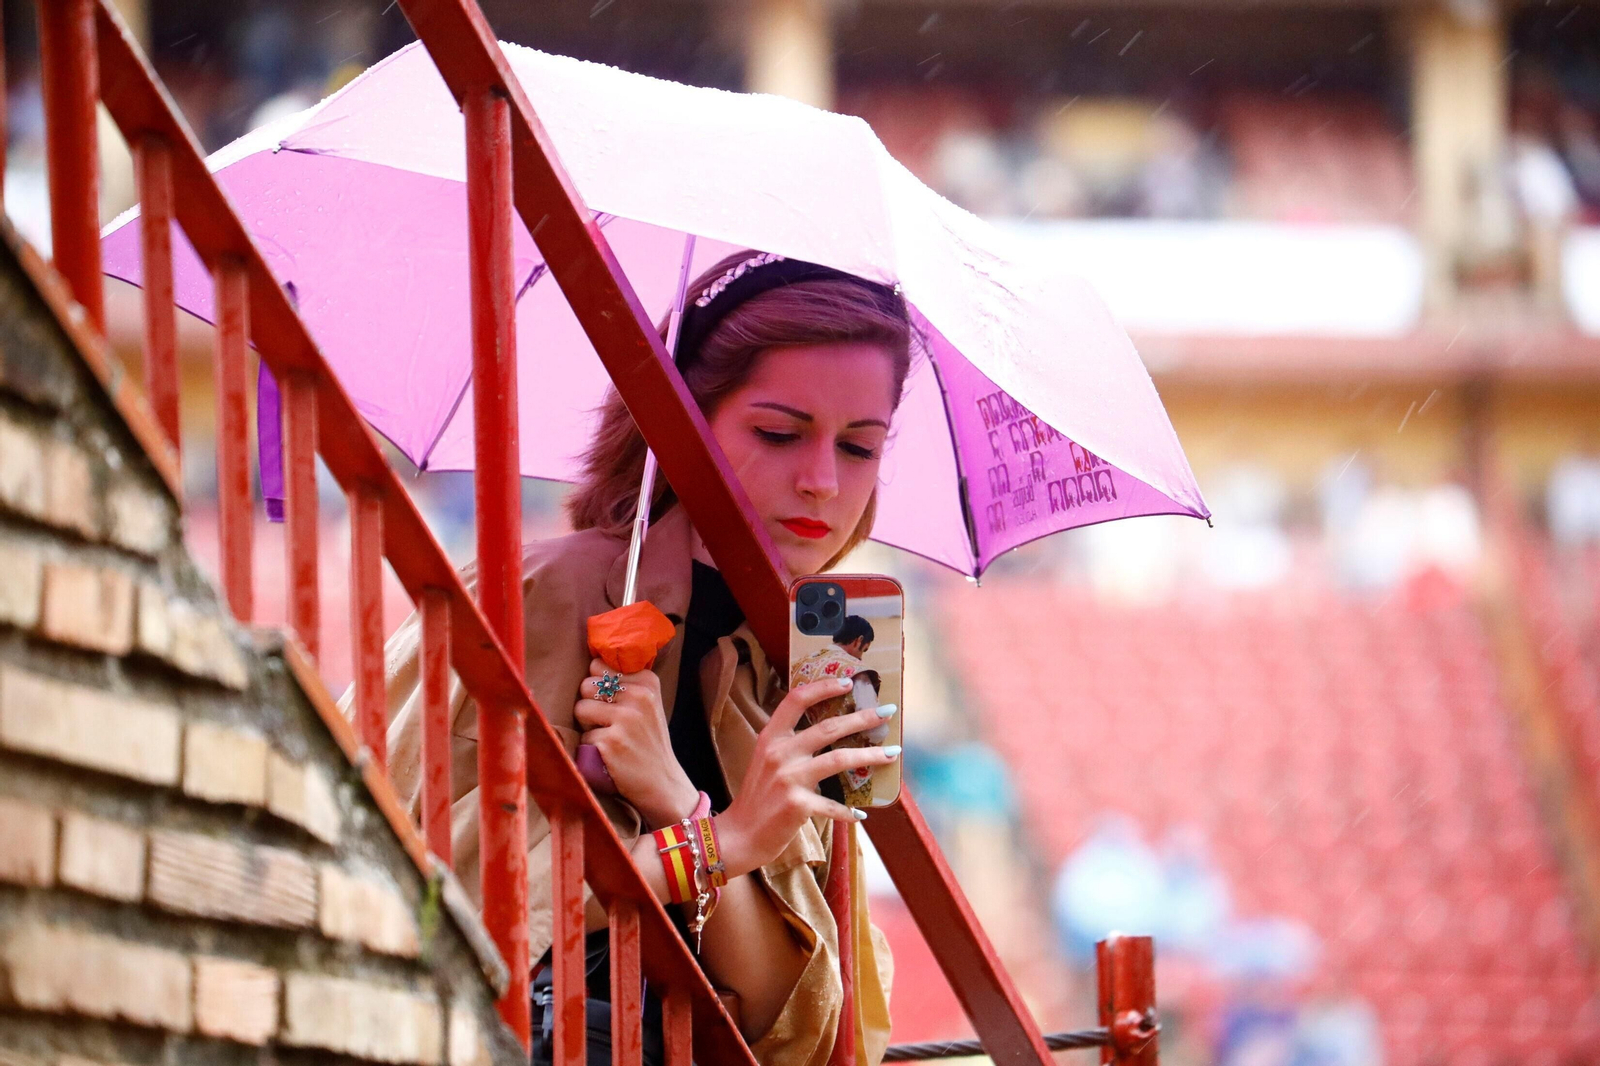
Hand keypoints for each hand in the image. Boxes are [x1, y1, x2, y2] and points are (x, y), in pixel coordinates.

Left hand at [576, 660, 697, 827]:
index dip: (598, 686)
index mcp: (647, 682)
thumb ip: (625, 683)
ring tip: (608, 737)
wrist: (662, 783)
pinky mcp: (611, 742)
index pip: (598, 666)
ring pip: (580, 709)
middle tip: (609, 723)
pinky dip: (590, 748)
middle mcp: (639, 696)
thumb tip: (591, 663)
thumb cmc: (648, 742)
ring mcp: (625, 719)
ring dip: (587, 726)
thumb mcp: (648, 705)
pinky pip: (582, 737)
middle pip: (586, 686)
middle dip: (590, 705)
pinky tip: (610, 755)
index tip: (613, 702)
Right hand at [714, 677, 900, 878]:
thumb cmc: (757, 797)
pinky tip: (861, 813)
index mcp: (770, 738)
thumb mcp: (766, 761)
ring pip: (839, 759)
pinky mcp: (797, 805)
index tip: (848, 682)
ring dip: (870, 755)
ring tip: (892, 753)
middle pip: (828, 727)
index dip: (823, 687)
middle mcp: (779, 753)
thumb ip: (790, 745)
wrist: (739, 835)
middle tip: (887, 711)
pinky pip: (833, 805)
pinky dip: (849, 811)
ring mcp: (788, 778)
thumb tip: (829, 732)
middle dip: (862, 717)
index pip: (796, 700)